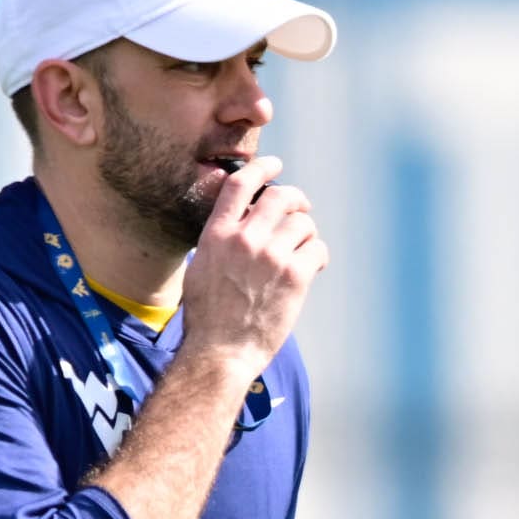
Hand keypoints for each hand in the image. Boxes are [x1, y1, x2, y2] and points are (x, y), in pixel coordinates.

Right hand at [180, 155, 328, 388]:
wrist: (219, 353)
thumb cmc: (207, 319)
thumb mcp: (199, 269)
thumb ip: (218, 242)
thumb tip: (235, 223)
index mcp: (217, 235)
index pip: (240, 184)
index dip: (261, 168)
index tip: (274, 165)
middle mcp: (244, 239)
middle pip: (280, 196)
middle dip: (295, 199)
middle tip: (300, 209)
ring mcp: (270, 256)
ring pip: (303, 223)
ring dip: (306, 233)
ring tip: (303, 250)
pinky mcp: (294, 276)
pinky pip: (317, 249)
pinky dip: (318, 256)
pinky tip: (313, 267)